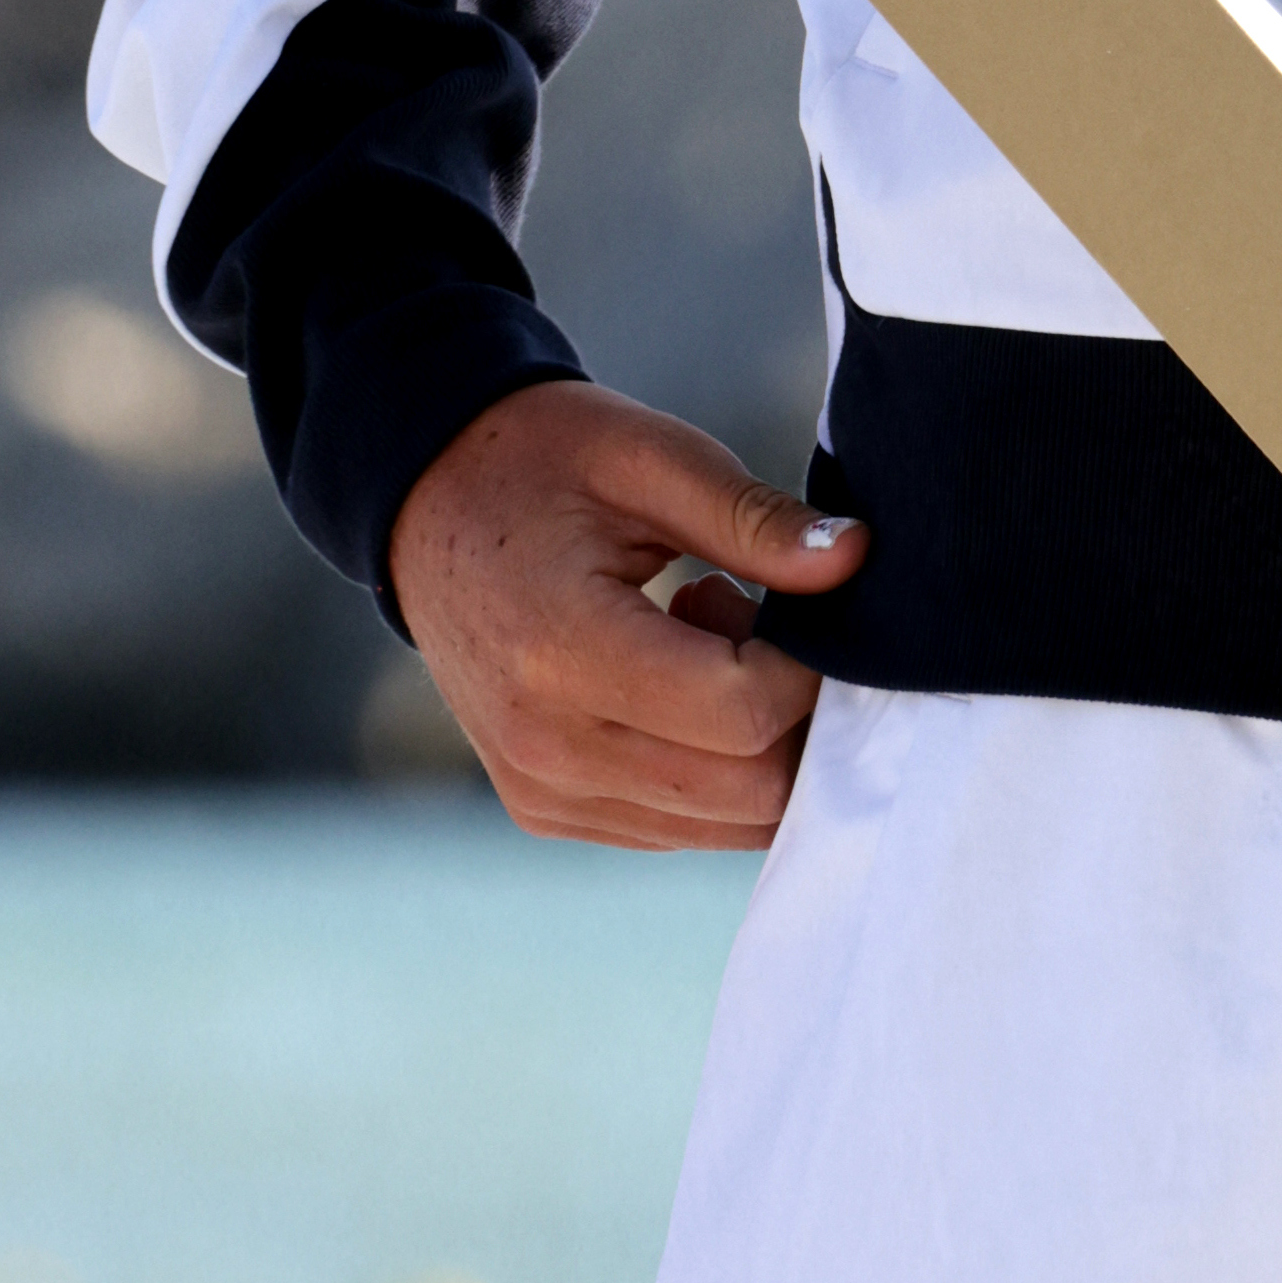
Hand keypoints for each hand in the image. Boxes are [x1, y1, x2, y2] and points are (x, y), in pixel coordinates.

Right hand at [388, 379, 868, 850]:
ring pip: (723, 823)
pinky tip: (679, 675)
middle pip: (747, 789)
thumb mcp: (652, 458)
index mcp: (561, 652)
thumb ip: (755, 520)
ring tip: (709, 634)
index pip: (743, 713)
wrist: (426, 497)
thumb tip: (855, 559)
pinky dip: (715, 767)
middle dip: (797, 714)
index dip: (807, 667)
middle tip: (760, 614)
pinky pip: (677, 824)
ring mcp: (541, 790)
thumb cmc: (543, 461)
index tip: (804, 602)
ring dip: (758, 744)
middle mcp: (544, 747)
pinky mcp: (546, 808)